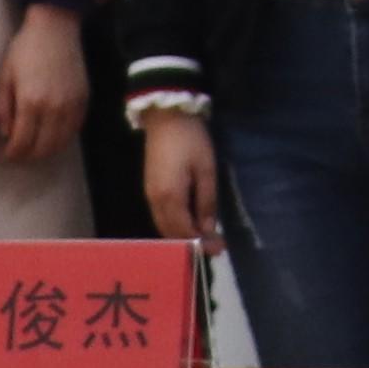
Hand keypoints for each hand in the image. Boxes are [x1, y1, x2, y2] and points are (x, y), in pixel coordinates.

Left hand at [0, 2, 87, 165]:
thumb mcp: (5, 77)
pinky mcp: (84, 100)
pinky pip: (74, 130)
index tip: (5, 154)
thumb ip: (3, 109)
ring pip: (60, 143)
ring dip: (45, 151)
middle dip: (27, 156)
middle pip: (42, 148)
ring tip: (33, 148)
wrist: (56, 28)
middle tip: (17, 155)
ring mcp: (72, 105)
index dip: (11, 153)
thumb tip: (6, 134)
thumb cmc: (24, 49)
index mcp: (30, 102)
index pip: (22, 142)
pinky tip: (51, 136)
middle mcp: (54, 108)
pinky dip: (62, 139)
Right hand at [137, 107, 222, 247]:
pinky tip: (189, 224)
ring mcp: (149, 195)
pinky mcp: (149, 189)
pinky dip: (174, 225)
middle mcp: (155, 201)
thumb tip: (208, 229)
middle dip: (191, 243)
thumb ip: (206, 201)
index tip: (219, 250)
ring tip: (204, 238)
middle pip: (171, 233)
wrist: (167, 117)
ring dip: (181, 236)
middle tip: (214, 247)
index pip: (184, 230)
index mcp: (170, 197)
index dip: (200, 243)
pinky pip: (161, 216)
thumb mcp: (206, 169)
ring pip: (164, 226)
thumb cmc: (191, 140)